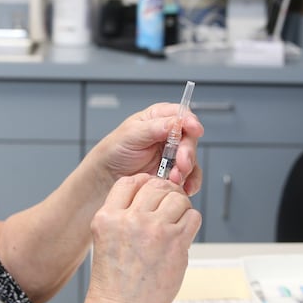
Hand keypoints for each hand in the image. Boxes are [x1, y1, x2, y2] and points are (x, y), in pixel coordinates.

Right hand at [83, 174, 201, 302]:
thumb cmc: (113, 284)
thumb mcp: (104, 241)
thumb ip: (122, 217)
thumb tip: (150, 198)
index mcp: (107, 217)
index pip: (129, 182)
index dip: (143, 184)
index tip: (150, 192)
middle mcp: (130, 220)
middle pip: (156, 185)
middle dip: (165, 193)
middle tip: (167, 206)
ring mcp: (154, 230)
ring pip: (177, 198)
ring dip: (180, 207)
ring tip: (174, 223)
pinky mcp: (175, 243)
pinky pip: (193, 217)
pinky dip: (190, 222)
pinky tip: (181, 234)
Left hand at [89, 102, 203, 195]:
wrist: (108, 175)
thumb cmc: (115, 150)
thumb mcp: (131, 134)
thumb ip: (154, 128)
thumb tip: (176, 122)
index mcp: (158, 118)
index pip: (181, 114)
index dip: (190, 121)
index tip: (194, 129)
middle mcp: (169, 134)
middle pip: (190, 138)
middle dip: (187, 152)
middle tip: (181, 164)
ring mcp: (173, 154)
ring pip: (192, 159)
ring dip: (187, 170)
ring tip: (174, 179)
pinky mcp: (174, 172)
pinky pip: (190, 176)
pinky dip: (190, 183)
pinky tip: (184, 188)